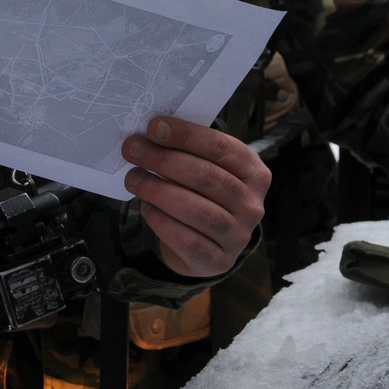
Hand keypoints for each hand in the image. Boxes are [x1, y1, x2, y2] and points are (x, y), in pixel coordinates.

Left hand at [122, 116, 270, 278]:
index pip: (221, 149)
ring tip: (133, 178)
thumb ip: (189, 152)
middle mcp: (252, 205)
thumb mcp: (207, 169)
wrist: (208, 245)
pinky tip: (146, 207)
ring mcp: (238, 236)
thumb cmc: (204, 196)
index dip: (186, 136)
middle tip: (134, 150)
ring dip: (159, 191)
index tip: (154, 127)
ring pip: (197, 210)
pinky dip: (163, 222)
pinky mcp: (219, 261)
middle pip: (207, 177)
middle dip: (165, 160)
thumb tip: (151, 133)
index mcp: (254, 173)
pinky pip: (188, 241)